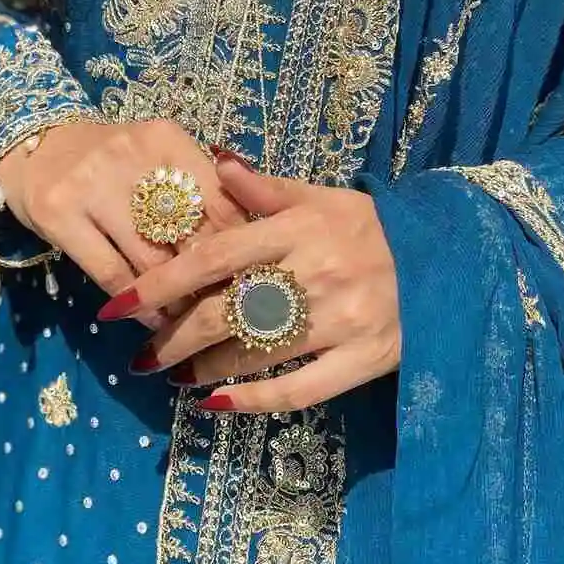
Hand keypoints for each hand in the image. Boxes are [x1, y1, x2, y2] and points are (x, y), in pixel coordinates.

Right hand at [0, 121, 245, 310]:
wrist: (35, 145)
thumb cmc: (111, 161)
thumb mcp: (157, 159)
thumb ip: (199, 188)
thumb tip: (248, 243)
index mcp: (166, 140)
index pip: (220, 201)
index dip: (238, 247)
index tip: (250, 278)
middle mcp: (131, 156)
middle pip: (189, 233)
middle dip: (212, 278)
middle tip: (228, 309)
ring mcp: (92, 185)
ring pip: (153, 260)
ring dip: (179, 300)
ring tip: (194, 321)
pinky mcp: (60, 215)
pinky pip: (112, 273)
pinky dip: (139, 306)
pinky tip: (154, 320)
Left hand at [98, 151, 401, 412]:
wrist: (449, 260)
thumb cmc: (371, 227)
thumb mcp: (321, 197)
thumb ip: (263, 187)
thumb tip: (214, 158)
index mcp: (297, 229)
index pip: (213, 255)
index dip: (159, 282)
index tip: (115, 306)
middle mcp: (312, 274)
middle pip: (224, 313)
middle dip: (172, 339)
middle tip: (142, 356)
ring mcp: (338, 321)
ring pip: (253, 353)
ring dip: (204, 368)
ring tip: (177, 375)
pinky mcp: (362, 360)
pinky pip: (298, 389)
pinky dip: (253, 400)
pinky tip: (219, 404)